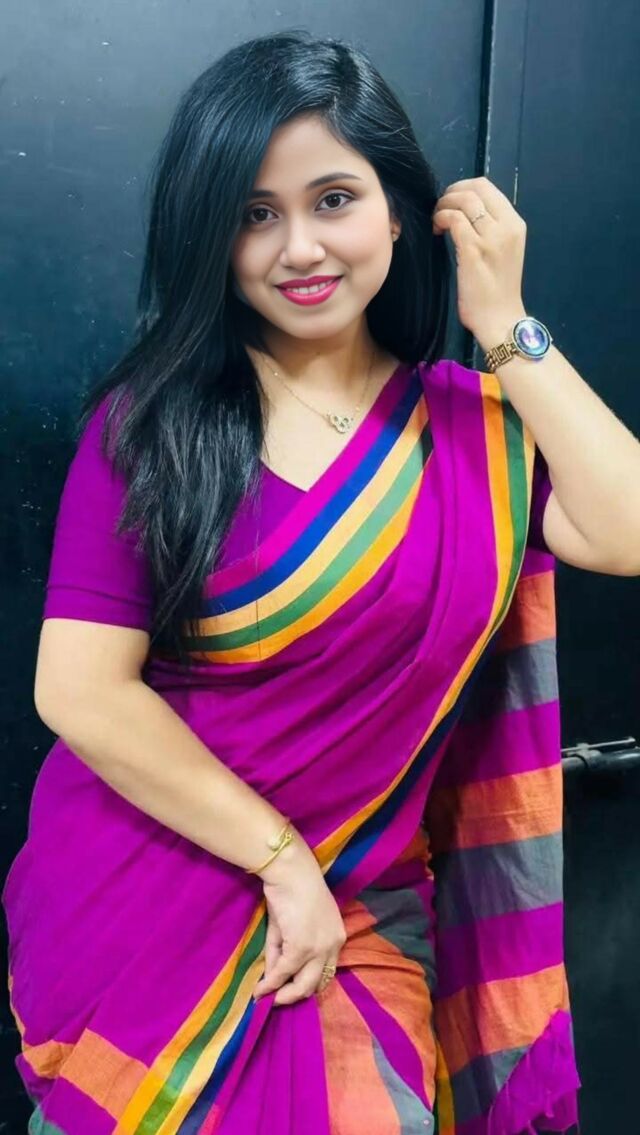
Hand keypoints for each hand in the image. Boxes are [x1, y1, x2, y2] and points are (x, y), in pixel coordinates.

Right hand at [252, 831, 346, 1006]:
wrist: (291, 870)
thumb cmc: (292, 889)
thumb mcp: (290, 925)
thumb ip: (283, 950)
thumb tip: (272, 974)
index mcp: (336, 937)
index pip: (327, 970)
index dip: (308, 982)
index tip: (291, 988)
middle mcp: (333, 946)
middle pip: (317, 983)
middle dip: (295, 995)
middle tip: (278, 1000)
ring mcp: (319, 948)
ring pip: (302, 985)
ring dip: (284, 996)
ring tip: (267, 999)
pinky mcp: (302, 947)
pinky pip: (283, 972)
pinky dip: (270, 983)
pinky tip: (260, 990)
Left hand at [432, 175, 527, 342]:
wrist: (500, 319)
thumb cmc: (498, 291)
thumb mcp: (502, 251)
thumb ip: (490, 229)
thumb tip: (465, 210)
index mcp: (515, 224)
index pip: (487, 186)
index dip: (462, 187)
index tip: (451, 202)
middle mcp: (507, 226)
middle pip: (475, 188)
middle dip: (451, 192)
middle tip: (440, 209)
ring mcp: (491, 237)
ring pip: (463, 200)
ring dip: (443, 205)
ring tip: (437, 221)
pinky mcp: (474, 249)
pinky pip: (453, 219)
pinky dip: (441, 219)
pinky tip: (437, 231)